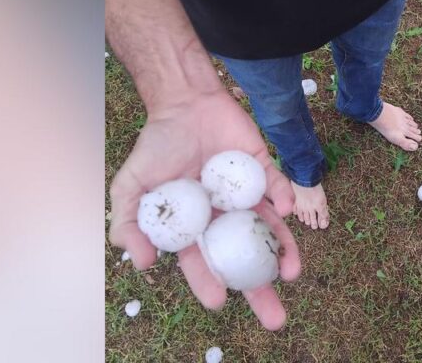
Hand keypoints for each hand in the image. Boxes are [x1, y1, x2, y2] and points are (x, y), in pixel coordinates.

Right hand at [108, 90, 299, 329]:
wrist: (182, 102)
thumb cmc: (155, 147)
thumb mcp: (130, 185)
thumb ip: (128, 222)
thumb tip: (140, 262)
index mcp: (194, 228)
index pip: (203, 263)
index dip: (211, 283)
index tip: (220, 301)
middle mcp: (224, 218)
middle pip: (244, 258)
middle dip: (260, 289)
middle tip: (276, 319)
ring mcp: (246, 196)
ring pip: (269, 230)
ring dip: (283, 251)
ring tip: (293, 272)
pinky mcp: (264, 170)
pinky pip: (277, 188)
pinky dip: (283, 199)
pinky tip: (284, 210)